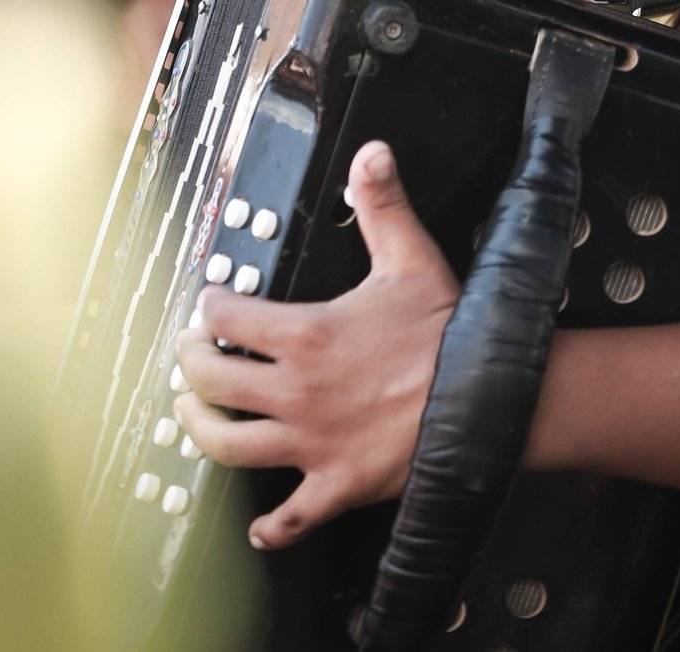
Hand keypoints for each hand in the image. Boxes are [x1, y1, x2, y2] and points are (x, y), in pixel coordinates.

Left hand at [174, 141, 458, 549]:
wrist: (492, 397)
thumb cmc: (450, 330)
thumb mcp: (412, 257)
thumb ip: (382, 203)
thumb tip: (372, 152)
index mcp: (306, 335)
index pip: (224, 319)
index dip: (207, 307)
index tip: (208, 303)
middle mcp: (296, 393)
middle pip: (210, 384)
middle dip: (188, 365)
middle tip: (187, 354)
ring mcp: (312, 445)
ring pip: (228, 447)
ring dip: (201, 429)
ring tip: (193, 414)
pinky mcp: (337, 486)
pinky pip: (291, 518)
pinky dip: (270, 527)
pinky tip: (258, 527)